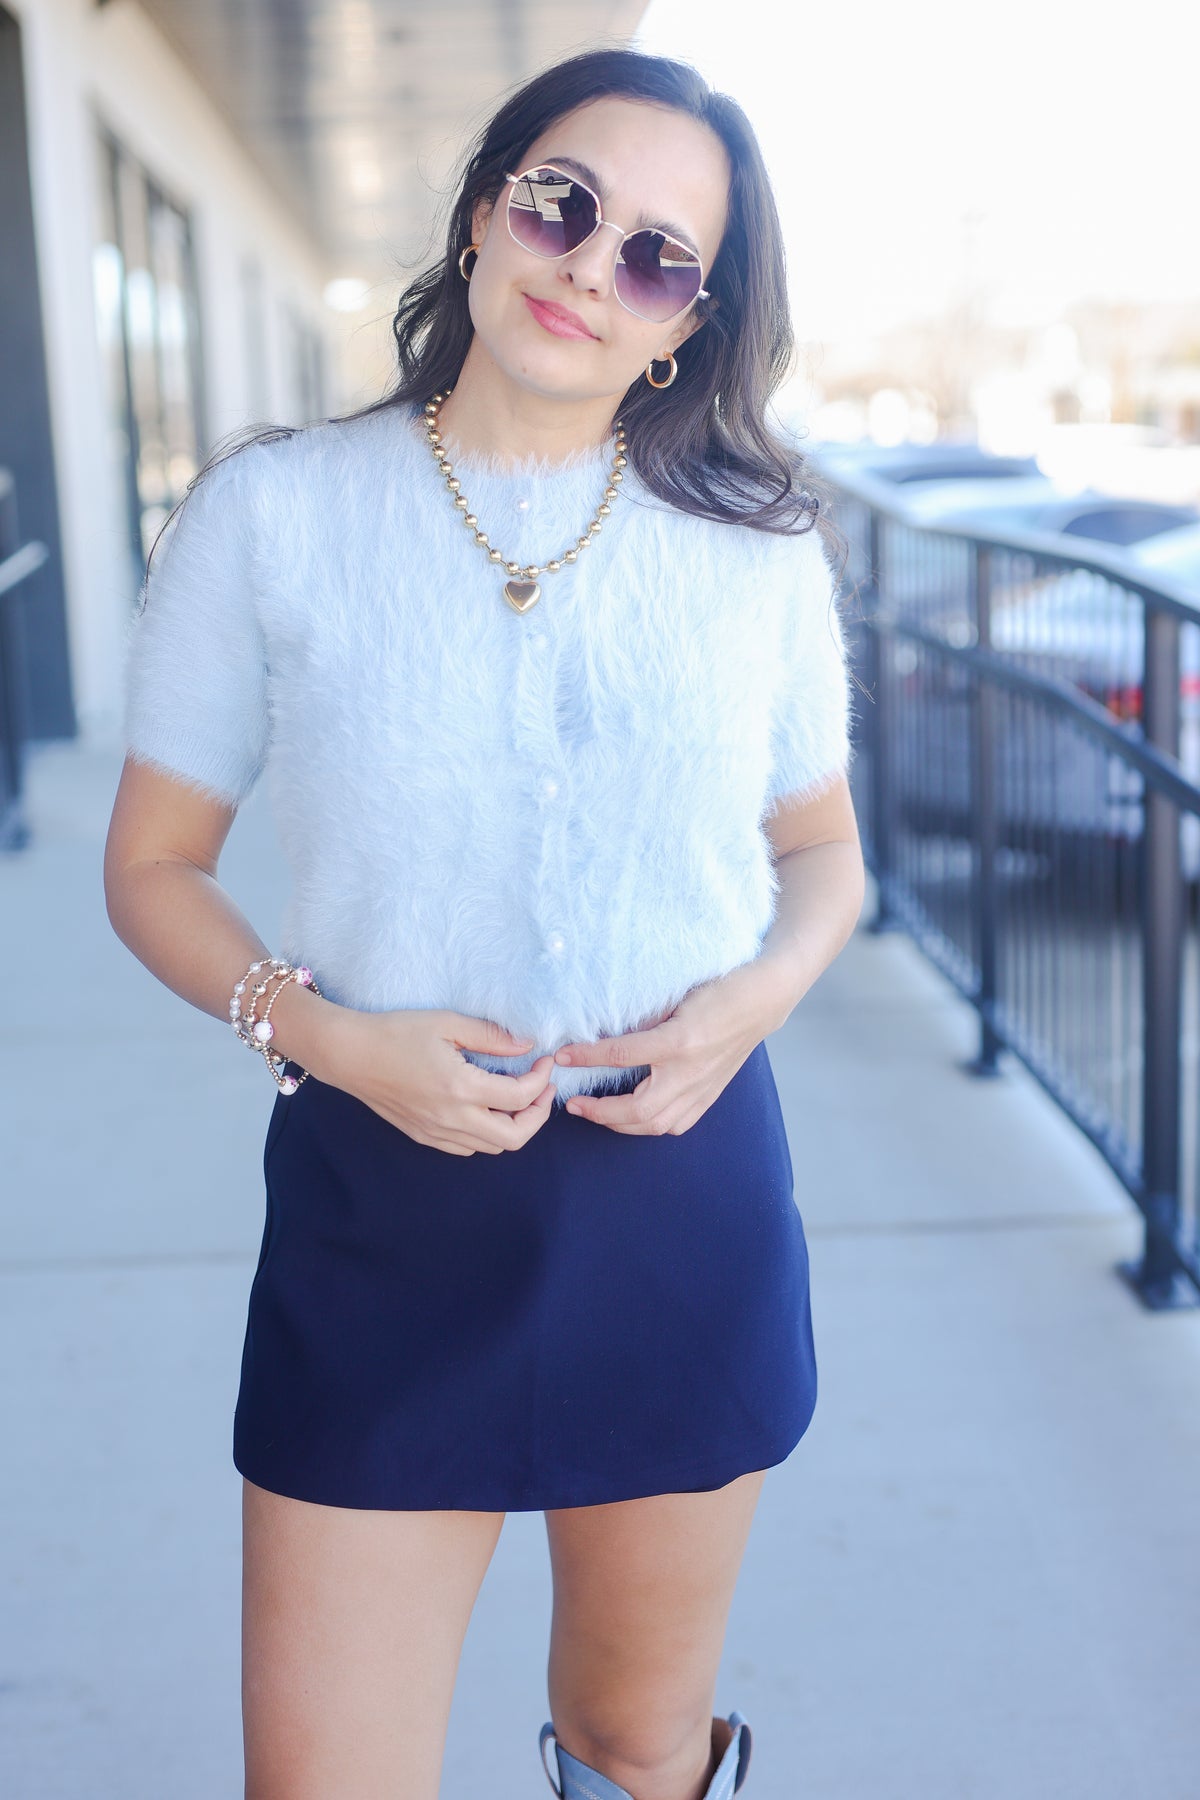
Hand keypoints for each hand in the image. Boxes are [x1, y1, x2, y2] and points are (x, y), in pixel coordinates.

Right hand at [327, 1007, 557, 1155]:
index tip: (544, 1062)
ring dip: (512, 1126)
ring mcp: (436, 1132)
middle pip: (513, 1138)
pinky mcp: (423, 1136)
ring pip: (491, 1147)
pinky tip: (484, 1110)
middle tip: (541, 1089)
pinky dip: (486, 1135)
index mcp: (460, 1088)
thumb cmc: (395, 1033)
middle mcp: (451, 1118)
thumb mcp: (447, 1024)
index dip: (541, 1080)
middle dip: (537, 1115)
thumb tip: (527, 1045)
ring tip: (515, 1098)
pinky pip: (466, 1148)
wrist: (349, 1055)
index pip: (519, 1098)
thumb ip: (491, 1036)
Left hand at [553, 962, 782, 1134]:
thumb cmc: (719, 988)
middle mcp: (690, 1071)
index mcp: (679, 1041)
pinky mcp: (710, 1094)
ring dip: (620, 1124)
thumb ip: (644, 1017)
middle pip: (638, 1109)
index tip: (561, 1056)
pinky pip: (677, 1123)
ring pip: (656, 1124)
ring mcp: (703, 1087)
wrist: (763, 999)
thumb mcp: (677, 994)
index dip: (586, 1057)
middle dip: (599, 1112)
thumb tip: (604, 1028)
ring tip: (596, 1113)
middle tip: (573, 1104)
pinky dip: (649, 1126)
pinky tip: (632, 1118)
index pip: (621, 1055)